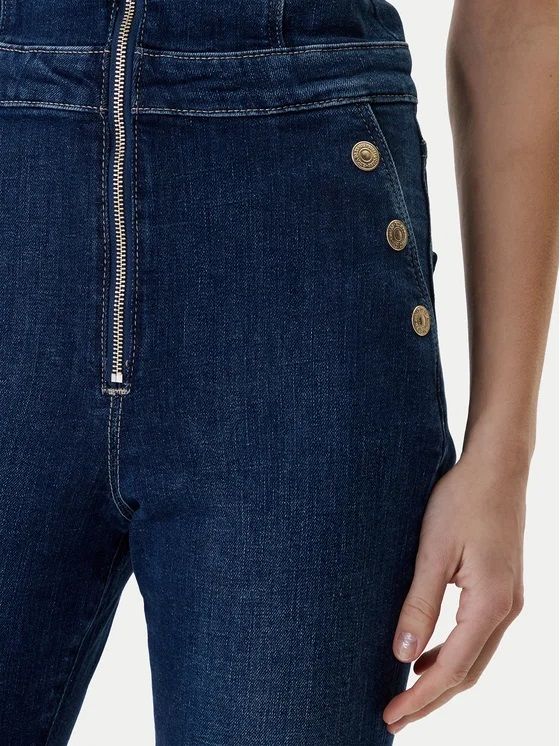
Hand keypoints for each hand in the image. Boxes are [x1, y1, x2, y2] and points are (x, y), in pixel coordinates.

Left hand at [383, 442, 527, 733]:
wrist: (496, 467)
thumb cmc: (462, 501)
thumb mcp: (433, 552)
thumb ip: (419, 605)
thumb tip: (403, 656)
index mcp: (490, 604)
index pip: (453, 669)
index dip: (421, 698)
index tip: (391, 717)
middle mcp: (506, 609)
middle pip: (467, 672)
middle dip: (430, 698)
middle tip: (394, 717)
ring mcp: (508, 600)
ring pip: (475, 657)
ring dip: (441, 678)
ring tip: (406, 693)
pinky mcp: (501, 588)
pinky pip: (477, 635)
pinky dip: (452, 653)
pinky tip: (427, 654)